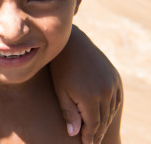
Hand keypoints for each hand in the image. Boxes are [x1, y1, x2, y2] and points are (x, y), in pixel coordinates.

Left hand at [50, 25, 122, 143]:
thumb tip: (74, 133)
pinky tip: (105, 115)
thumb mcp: (60, 91)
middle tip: (94, 142)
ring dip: (106, 122)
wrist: (73, 44)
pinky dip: (112, 109)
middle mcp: (105, 91)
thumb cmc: (61, 68)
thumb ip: (68, 112)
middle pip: (103, 119)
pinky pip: (116, 99)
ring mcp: (112, 84)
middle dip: (98, 132)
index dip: (90, 136)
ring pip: (111, 110)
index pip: (93, 124)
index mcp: (90, 97)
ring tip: (99, 132)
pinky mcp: (115, 78)